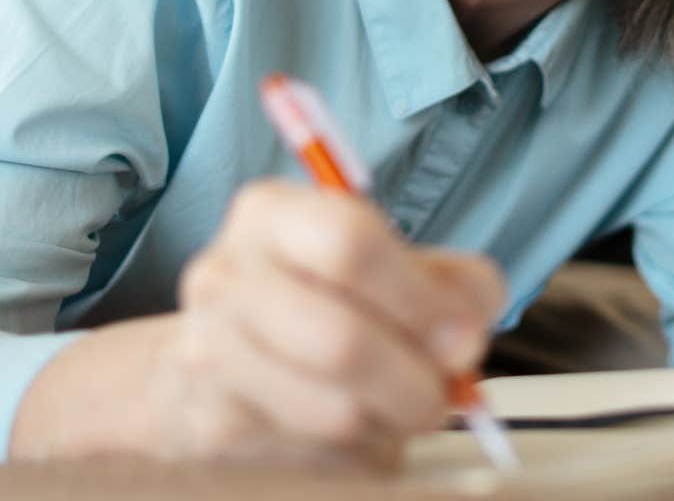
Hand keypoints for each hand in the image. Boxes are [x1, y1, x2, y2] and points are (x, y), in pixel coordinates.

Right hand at [148, 179, 504, 469]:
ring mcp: (208, 354)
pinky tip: (355, 429)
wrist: (225, 357)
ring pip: (332, 413)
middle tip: (443, 395)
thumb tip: (465, 338)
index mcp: (271, 215)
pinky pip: (317, 458)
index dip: (419, 299)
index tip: (465, 338)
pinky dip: (359, 453)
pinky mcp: (213, 425)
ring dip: (390, 423)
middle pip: (339, 341)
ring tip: (398, 408)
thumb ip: (454, 285)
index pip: (348, 243)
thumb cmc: (330, 300)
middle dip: (414, 382)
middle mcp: (225, 278)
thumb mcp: (396, 267)